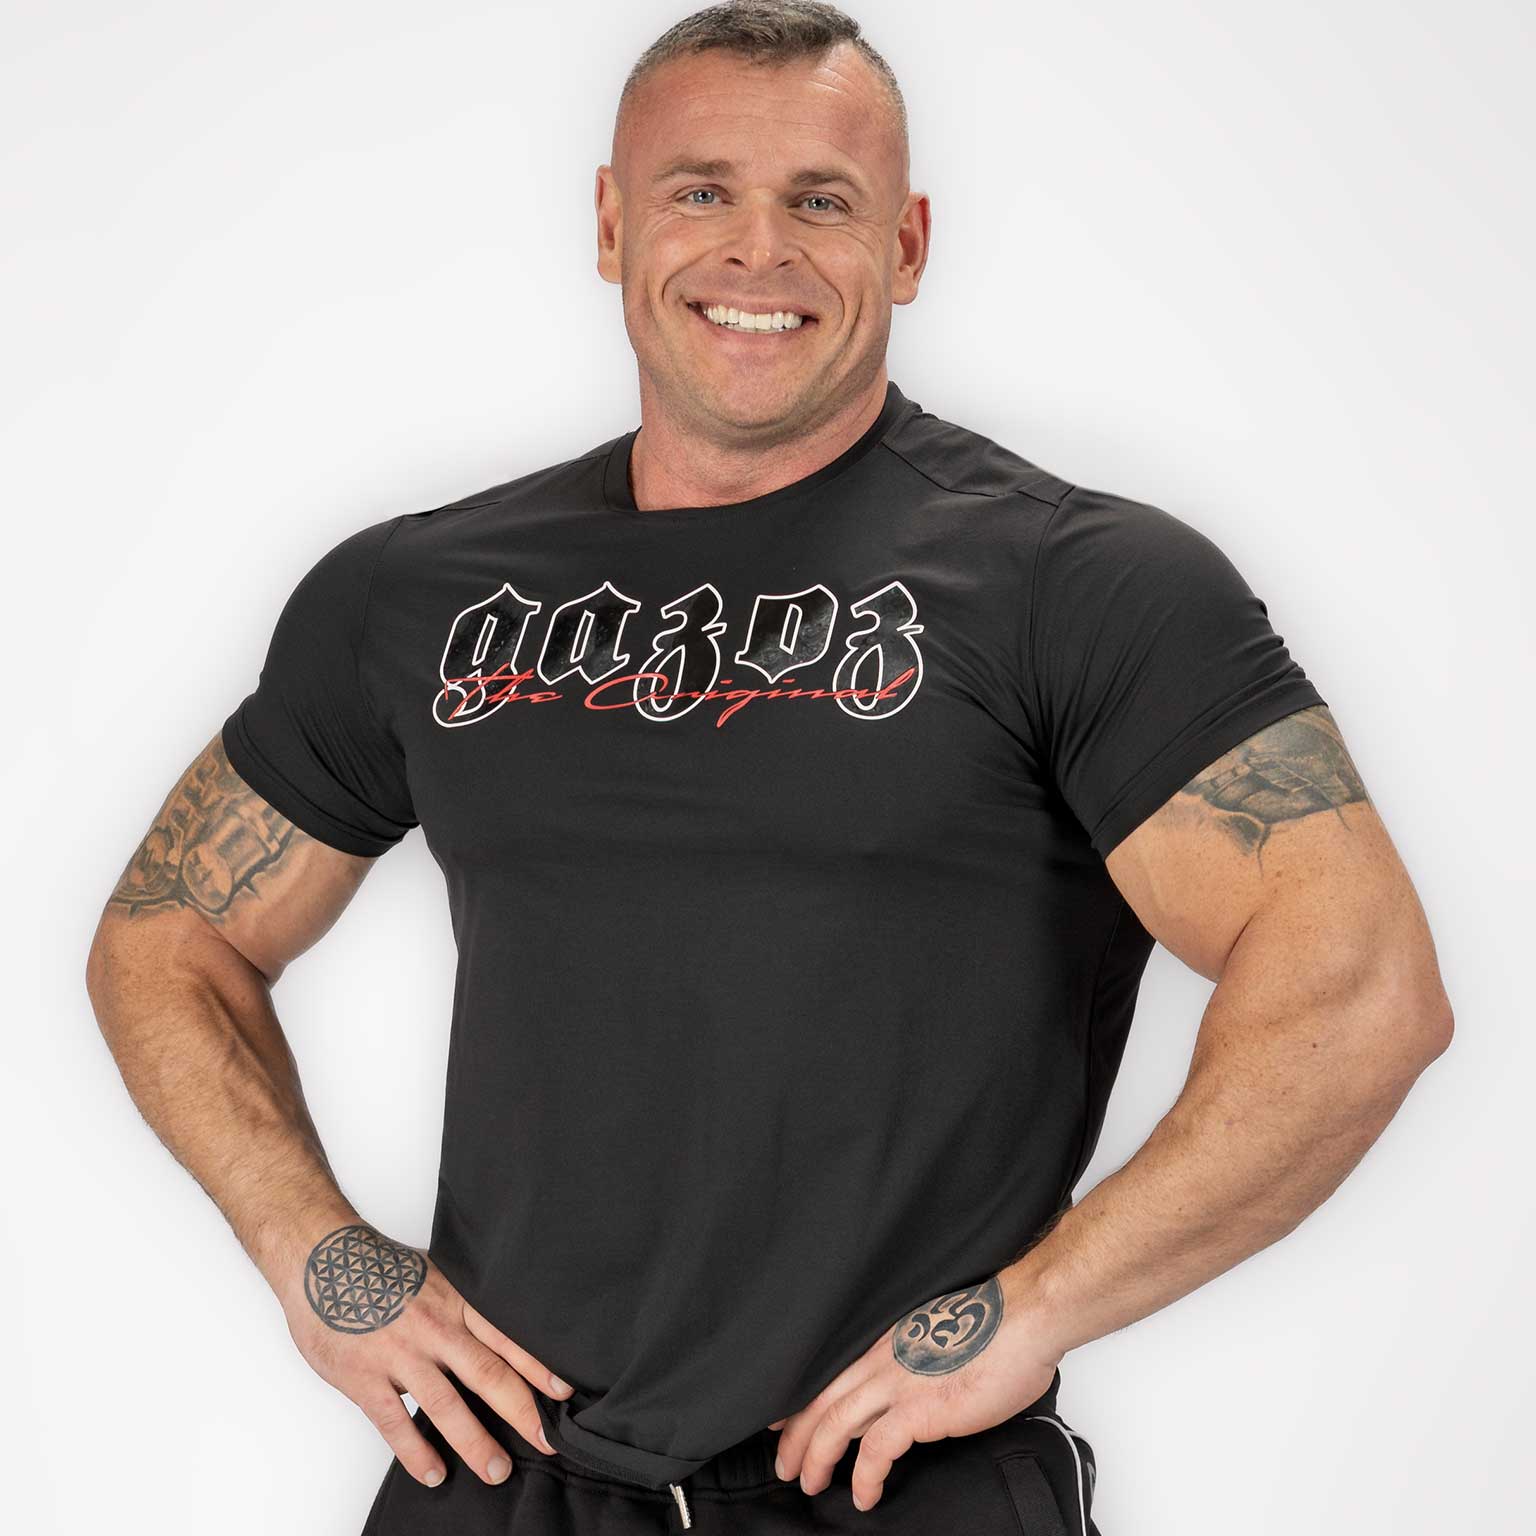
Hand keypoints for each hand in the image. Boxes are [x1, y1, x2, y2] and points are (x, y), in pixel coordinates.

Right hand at [279, 1218, 574, 1488]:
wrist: (322, 1261)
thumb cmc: (381, 1270)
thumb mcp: (434, 1276)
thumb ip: (463, 1307)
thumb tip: (498, 1335)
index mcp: (455, 1301)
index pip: (506, 1337)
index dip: (537, 1365)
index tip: (564, 1392)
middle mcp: (434, 1327)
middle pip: (487, 1373)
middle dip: (521, 1411)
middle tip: (548, 1442)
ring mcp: (399, 1354)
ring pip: (445, 1404)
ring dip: (474, 1442)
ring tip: (497, 1471)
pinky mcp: (365, 1377)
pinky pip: (395, 1422)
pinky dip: (416, 1451)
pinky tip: (433, 1473)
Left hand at [767, 1274, 1060, 1513]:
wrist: (1023, 1319)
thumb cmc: (996, 1326)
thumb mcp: (940, 1337)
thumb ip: (919, 1359)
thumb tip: (920, 1382)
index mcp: (886, 1341)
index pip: (830, 1373)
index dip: (801, 1400)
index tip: (782, 1421)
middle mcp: (882, 1358)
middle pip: (821, 1400)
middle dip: (796, 1437)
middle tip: (785, 1465)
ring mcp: (897, 1383)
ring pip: (835, 1424)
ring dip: (816, 1458)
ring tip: (809, 1484)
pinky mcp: (918, 1409)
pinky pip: (875, 1451)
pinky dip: (864, 1477)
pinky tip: (864, 1496)